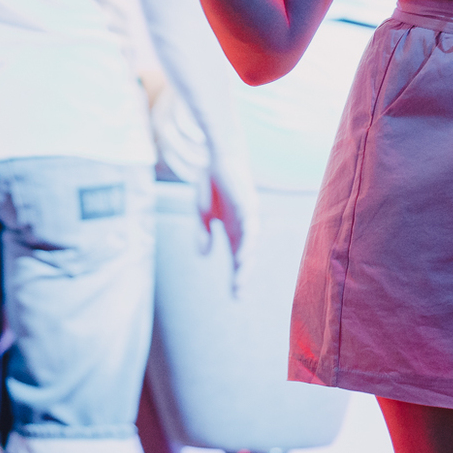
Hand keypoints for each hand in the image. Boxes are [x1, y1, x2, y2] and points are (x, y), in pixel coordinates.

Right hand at [198, 156, 257, 296]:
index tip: (236, 297)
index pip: (236, 257)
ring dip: (245, 261)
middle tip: (238, 294)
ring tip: (240, 279)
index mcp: (232, 229)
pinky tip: (242, 253)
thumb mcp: (202, 212)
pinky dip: (247, 240)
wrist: (217, 155)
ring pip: (249, 243)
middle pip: (245, 254)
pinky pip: (249, 225)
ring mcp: (247, 215)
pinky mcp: (247, 203)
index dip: (236, 276)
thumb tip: (205, 255)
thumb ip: (203, 233)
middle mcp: (243, 225)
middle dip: (242, 274)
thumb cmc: (211, 182)